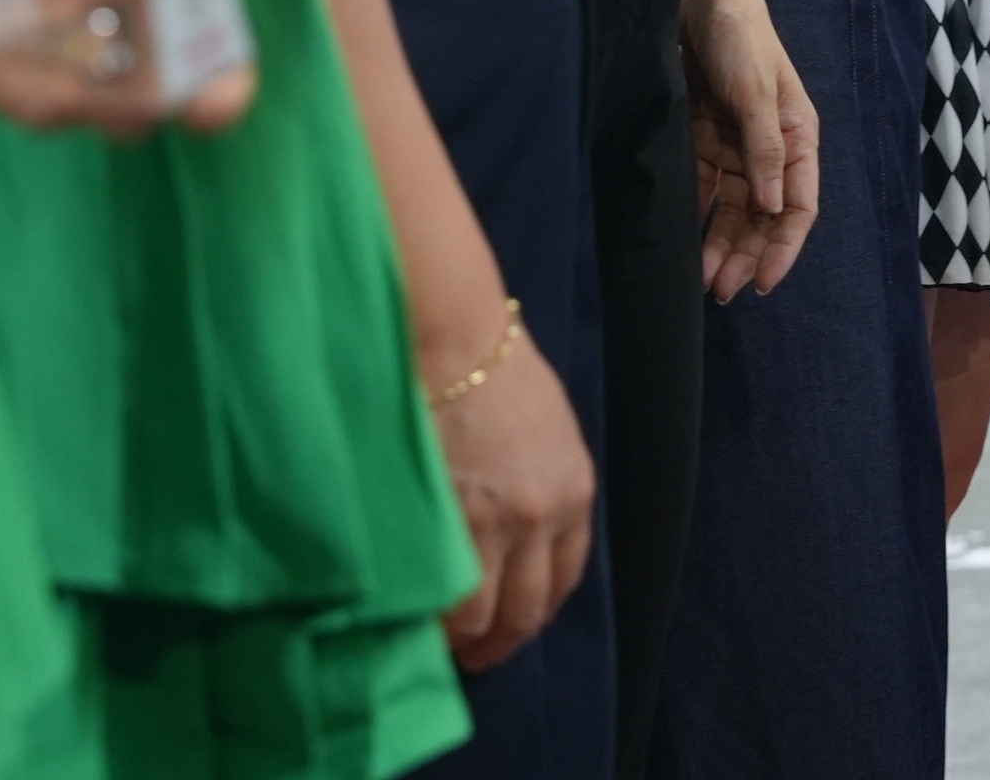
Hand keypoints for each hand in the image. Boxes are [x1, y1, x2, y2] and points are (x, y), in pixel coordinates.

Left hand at [0, 0, 271, 137]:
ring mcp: (28, 15)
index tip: (217, 94)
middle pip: (127, 103)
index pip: (203, 55)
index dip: (217, 85)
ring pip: (50, 103)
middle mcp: (100, 4)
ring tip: (43, 46)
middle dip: (129, 106)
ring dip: (52, 95)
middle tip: (121, 78)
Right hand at [432, 324, 592, 671]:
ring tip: (437, 642)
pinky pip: (444, 591)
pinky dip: (432, 613)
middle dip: (500, 641)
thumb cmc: (493, 366)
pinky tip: (415, 616)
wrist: (455, 334)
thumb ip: (539, 480)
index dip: (534, 611)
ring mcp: (497, 523)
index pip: (563, 578)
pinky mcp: (451, 519)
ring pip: (481, 613)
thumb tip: (515, 526)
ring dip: (460, 636)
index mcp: (574, 490)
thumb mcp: (544, 427)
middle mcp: (544, 516)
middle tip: (473, 656)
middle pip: (527, 609)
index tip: (512, 626)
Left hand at [685, 0, 818, 301]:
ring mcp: (735, 143)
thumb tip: (772, 205)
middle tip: (721, 291)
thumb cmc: (739, 33)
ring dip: (721, 244)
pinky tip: (683, 240)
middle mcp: (770, 146)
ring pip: (732, 209)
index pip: (798, 206)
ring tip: (702, 281)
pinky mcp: (702, 136)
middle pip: (763, 215)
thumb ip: (765, 148)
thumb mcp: (756, 91)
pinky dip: (697, 215)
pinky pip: (703, 187)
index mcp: (797, 136)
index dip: (783, 247)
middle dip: (747, 254)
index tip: (762, 284)